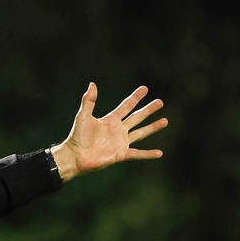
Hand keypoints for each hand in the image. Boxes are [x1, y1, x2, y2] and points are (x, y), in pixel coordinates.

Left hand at [51, 83, 167, 181]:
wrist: (74, 156)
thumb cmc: (77, 137)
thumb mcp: (83, 116)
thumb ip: (89, 101)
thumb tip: (92, 84)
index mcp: (110, 120)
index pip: (126, 106)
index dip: (135, 97)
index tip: (145, 89)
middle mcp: (118, 130)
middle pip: (136, 117)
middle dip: (148, 110)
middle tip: (160, 102)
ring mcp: (120, 142)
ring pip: (141, 133)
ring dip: (152, 127)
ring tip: (165, 121)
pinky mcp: (121, 154)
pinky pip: (138, 154)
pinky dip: (148, 154)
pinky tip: (159, 153)